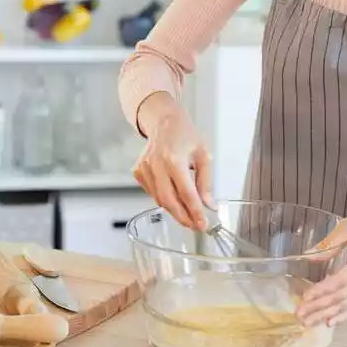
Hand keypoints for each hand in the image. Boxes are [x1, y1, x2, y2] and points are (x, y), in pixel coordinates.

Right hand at [132, 93, 212, 229]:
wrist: (164, 121)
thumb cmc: (185, 134)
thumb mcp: (203, 155)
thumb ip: (206, 182)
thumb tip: (208, 204)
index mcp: (174, 159)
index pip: (186, 193)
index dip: (195, 212)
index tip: (203, 224)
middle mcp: (156, 165)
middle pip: (169, 201)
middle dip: (184, 217)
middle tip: (195, 225)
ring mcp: (144, 169)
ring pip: (159, 200)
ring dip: (174, 211)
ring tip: (188, 214)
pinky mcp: (138, 172)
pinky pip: (152, 193)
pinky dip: (164, 199)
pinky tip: (174, 197)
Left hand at [296, 212, 346, 327]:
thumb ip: (331, 240)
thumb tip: (310, 254)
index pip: (341, 281)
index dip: (323, 290)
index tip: (305, 297)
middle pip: (342, 297)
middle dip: (320, 307)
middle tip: (300, 315)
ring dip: (326, 314)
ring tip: (308, 322)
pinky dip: (342, 316)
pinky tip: (329, 322)